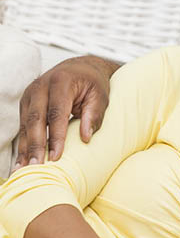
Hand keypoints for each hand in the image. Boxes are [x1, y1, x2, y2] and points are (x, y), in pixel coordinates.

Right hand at [14, 56, 118, 170]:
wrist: (81, 67)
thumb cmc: (93, 83)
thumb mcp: (100, 96)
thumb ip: (94, 115)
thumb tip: (85, 137)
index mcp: (61, 82)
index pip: (56, 113)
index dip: (55, 136)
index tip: (56, 156)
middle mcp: (40, 86)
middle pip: (35, 119)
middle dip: (35, 145)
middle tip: (37, 167)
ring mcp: (30, 94)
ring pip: (25, 124)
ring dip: (24, 147)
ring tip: (23, 169)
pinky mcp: (27, 103)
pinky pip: (23, 125)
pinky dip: (23, 143)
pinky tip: (22, 160)